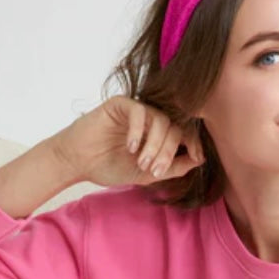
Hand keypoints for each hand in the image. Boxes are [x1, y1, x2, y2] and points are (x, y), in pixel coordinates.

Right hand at [51, 94, 203, 189]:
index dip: (195, 143)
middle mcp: (151, 120)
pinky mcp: (121, 104)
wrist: (79, 162)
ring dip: (155, 144)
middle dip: (168, 151)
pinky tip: (131, 146)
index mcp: (160, 135)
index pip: (185, 133)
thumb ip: (173, 167)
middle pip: (175, 127)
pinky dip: (138, 130)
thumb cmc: (110, 167)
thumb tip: (200, 159)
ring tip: (141, 162)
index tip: (197, 157)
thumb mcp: (148, 174)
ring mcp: (137, 111)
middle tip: (154, 170)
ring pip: (160, 120)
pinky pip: (139, 111)